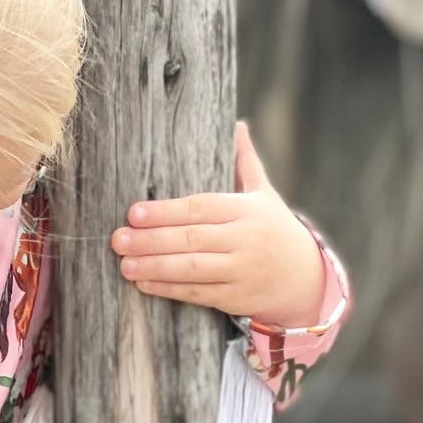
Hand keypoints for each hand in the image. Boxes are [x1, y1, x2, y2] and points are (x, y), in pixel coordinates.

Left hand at [109, 122, 326, 327]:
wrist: (305, 278)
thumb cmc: (275, 229)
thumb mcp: (265, 194)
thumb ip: (245, 162)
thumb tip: (236, 125)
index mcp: (248, 210)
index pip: (201, 207)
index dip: (166, 211)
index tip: (134, 213)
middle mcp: (245, 240)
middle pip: (191, 239)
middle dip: (152, 240)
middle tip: (117, 239)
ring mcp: (241, 271)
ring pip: (192, 269)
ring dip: (155, 267)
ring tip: (124, 264)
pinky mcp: (235, 298)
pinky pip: (197, 294)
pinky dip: (169, 289)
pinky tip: (144, 283)